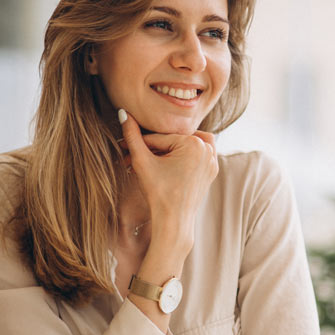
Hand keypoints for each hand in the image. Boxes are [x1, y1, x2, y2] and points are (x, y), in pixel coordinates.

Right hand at [118, 108, 217, 249]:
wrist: (173, 222)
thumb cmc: (158, 193)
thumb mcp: (142, 161)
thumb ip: (132, 136)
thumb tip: (122, 112)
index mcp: (194, 143)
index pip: (159, 138)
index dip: (138, 145)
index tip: (122, 150)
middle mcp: (208, 149)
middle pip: (172, 140)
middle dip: (152, 149)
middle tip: (132, 158)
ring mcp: (212, 161)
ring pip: (186, 145)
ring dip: (169, 148)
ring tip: (152, 160)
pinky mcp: (211, 171)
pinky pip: (197, 156)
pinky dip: (183, 156)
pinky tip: (167, 165)